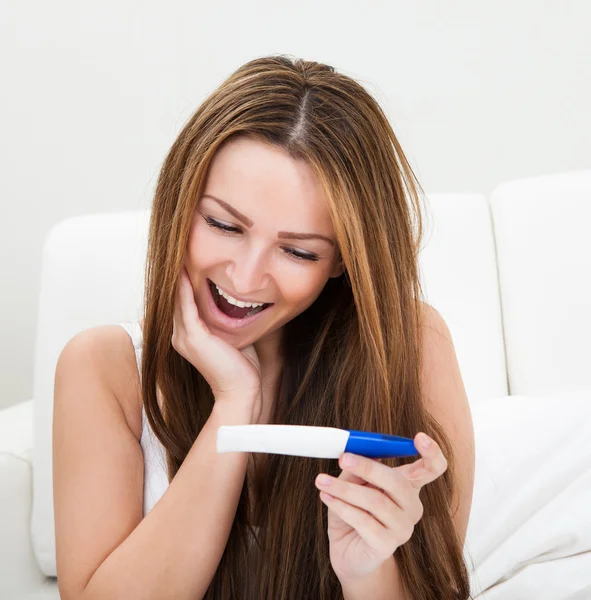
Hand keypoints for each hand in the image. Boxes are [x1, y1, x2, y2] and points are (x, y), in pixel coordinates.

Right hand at [172, 264, 262, 414]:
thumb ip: (227, 318)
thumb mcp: (232, 335)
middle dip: (178, 272)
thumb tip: (238, 298)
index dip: (184, 279)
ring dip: (179, 275)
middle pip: (175, 297)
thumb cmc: (242, 366)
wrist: (242, 391)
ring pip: (177, 298)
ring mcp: (184, 337)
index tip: (189, 257)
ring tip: (180, 252)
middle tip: (181, 247)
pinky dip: (185, 287)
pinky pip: (186, 305)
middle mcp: (180, 335)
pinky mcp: (193, 338)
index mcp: (188, 335)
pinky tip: (186, 269)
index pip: (182, 301)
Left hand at [314, 432, 446, 581]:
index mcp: (408, 486)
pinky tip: (327, 497)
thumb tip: (352, 452)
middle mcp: (411, 506)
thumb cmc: (353, 511)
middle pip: (397, 482)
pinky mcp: (386, 545)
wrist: (346, 551)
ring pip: (375, 501)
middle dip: (368, 467)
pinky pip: (363, 521)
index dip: (431, 452)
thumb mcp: (352, 483)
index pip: (432, 468)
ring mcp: (402, 528)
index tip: (419, 437)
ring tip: (322, 480)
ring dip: (345, 488)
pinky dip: (341, 506)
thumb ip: (356, 468)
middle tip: (343, 458)